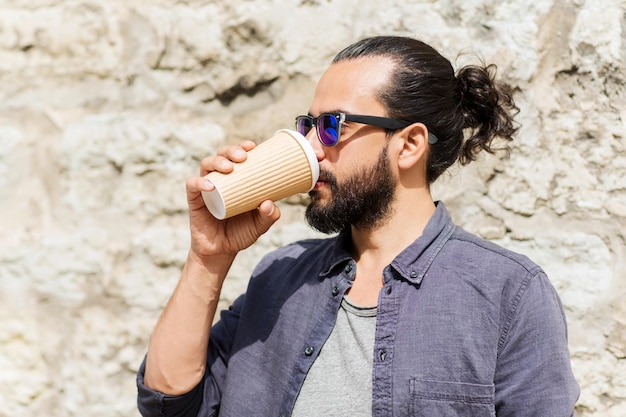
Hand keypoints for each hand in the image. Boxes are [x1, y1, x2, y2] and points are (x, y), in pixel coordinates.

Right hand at [186, 141, 280, 263]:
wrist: (221, 252)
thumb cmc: (241, 233)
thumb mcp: (259, 225)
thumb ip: (268, 216)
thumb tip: (269, 203)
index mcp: (236, 180)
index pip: (236, 157)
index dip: (242, 147)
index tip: (252, 146)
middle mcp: (220, 180)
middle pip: (221, 155)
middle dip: (230, 150)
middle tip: (243, 156)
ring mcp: (205, 189)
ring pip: (206, 165)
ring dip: (217, 161)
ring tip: (229, 167)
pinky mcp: (194, 200)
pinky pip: (192, 186)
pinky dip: (199, 182)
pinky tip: (210, 185)